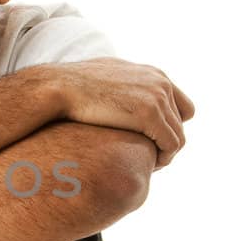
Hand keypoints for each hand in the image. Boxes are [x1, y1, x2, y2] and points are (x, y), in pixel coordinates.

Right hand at [53, 59, 195, 168]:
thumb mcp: (103, 77)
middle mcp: (161, 82)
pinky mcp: (149, 115)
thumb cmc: (72, 87)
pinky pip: (171, 145)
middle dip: (168, 139)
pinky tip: (147, 166)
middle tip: (150, 157)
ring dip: (165, 153)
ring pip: (178, 136)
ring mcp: (157, 97)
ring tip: (148, 165)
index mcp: (153, 74)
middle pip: (182, 120)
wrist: (58, 87)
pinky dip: (163, 159)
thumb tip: (112, 93)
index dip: (168, 125)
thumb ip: (119, 84)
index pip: (180, 104)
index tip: (150, 140)